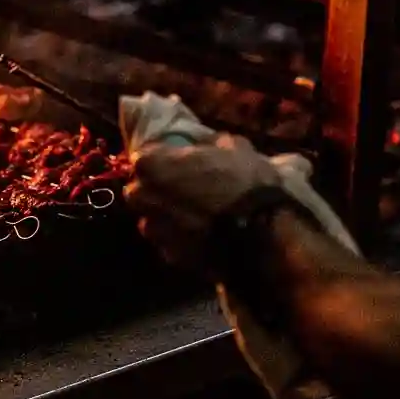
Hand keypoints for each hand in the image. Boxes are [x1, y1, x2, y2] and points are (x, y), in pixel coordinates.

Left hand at [124, 133, 280, 271]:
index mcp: (155, 166)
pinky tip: (198, 237)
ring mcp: (156, 229)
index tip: (173, 162)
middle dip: (152, 191)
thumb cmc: (246, 184)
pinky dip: (177, 240)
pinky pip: (166, 244)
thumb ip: (215, 143)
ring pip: (148, 220)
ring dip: (162, 217)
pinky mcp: (170, 255)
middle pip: (136, 192)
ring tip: (188, 216)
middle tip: (177, 189)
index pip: (140, 158)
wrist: (262, 235)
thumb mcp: (238, 148)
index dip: (157, 160)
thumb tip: (212, 143)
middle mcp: (146, 197)